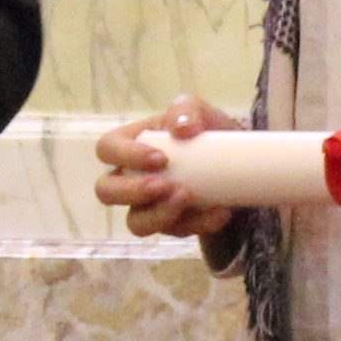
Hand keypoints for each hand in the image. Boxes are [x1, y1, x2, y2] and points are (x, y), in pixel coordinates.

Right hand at [93, 96, 241, 239]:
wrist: (234, 158)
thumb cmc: (202, 129)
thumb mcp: (196, 110)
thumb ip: (186, 109)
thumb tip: (182, 129)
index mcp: (128, 144)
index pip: (107, 149)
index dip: (126, 156)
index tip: (161, 158)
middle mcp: (129, 178)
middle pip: (107, 192)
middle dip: (132, 192)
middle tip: (164, 185)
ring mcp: (148, 205)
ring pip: (136, 223)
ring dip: (160, 215)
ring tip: (188, 198)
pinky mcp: (172, 224)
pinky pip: (177, 232)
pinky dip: (200, 223)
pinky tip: (221, 212)